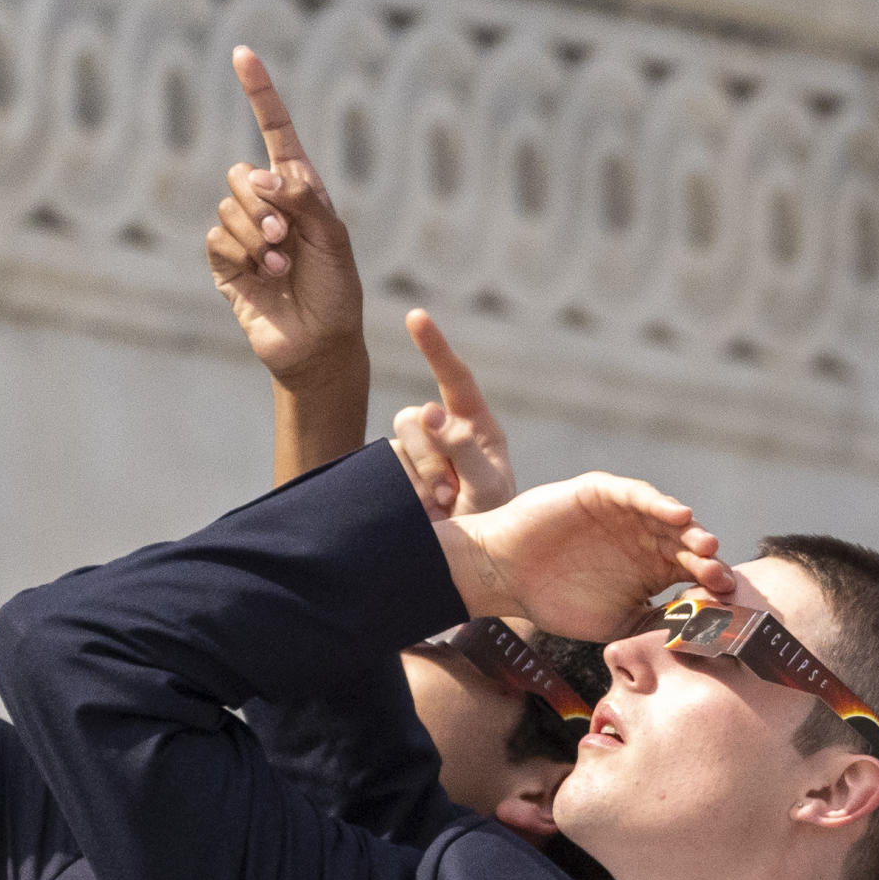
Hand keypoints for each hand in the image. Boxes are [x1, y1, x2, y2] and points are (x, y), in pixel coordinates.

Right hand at [207, 48, 362, 389]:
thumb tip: (260, 176)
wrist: (320, 346)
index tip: (243, 53)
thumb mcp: (333, 241)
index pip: (276, 132)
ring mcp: (244, 233)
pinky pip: (217, 239)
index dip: (260, 94)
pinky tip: (264, 276)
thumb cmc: (338, 294)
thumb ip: (302, 200)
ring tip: (280, 264)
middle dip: (260, 203)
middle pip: (241, 174)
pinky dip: (240, 254)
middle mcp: (270, 206)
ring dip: (254, 234)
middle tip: (284, 237)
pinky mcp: (226, 263)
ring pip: (227, 206)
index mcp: (301, 191)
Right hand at [391, 309, 517, 517]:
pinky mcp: (397, 473)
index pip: (455, 378)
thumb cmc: (494, 525)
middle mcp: (445, 432)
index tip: (416, 316)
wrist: (471, 563)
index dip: (434, 346)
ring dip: (418, 475)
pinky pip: (384, 467)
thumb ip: (463, 449)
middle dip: (430, 457)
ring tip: (444, 506)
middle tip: (453, 495)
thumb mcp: (487, 486)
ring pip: (398, 443)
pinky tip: (424, 510)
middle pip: (415, 417)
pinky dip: (403, 487)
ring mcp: (419, 452)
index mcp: (477, 426)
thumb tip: (431, 410)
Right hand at [437, 473, 721, 640]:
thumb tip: (702, 634)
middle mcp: (648, 540)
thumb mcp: (618, 622)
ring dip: (690, 531)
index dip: (711, 587)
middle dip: (707, 562)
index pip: (694, 574)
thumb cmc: (559, 603)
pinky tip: (677, 516)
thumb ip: (657, 623)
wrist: (505, 576)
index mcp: (656, 571)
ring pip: (668, 520)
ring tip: (707, 545)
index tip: (727, 605)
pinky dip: (657, 502)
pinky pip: (636, 494)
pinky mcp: (603, 493)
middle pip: (689, 547)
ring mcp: (627, 515)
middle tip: (721, 578)